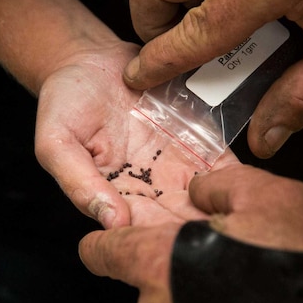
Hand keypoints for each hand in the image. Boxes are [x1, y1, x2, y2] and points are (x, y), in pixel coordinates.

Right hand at [35, 41, 236, 227]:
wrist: (90, 60)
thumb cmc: (64, 101)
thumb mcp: (55, 142)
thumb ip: (78, 182)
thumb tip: (111, 223)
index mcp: (116, 198)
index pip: (142, 231)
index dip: (163, 240)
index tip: (183, 242)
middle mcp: (150, 189)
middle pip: (181, 220)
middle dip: (202, 229)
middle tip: (221, 233)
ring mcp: (176, 166)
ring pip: (207, 199)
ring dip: (224, 209)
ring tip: (240, 216)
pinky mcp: (196, 142)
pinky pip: (220, 164)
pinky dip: (236, 176)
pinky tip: (246, 184)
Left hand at [79, 165, 302, 302]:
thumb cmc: (301, 266)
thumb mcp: (271, 197)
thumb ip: (221, 184)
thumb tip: (198, 190)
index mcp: (156, 265)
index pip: (102, 252)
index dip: (107, 243)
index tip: (117, 243)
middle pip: (150, 289)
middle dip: (178, 277)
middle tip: (227, 270)